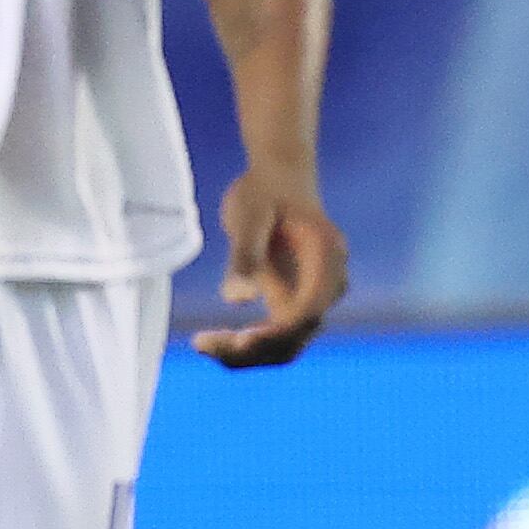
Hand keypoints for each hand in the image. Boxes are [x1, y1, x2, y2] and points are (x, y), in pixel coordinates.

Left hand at [192, 168, 347, 368]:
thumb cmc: (265, 190)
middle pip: (295, 339)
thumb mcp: (249, 217)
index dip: (273, 336)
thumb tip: (237, 301)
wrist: (278, 174)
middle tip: (203, 343)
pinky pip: (273, 336)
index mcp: (327, 261)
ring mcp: (312, 296)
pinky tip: (207, 339)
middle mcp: (327, 285)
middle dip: (252, 352)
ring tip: (201, 343)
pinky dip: (243, 345)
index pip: (306, 316)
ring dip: (245, 354)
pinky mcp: (293, 301)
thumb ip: (244, 256)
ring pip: (284, 346)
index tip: (235, 341)